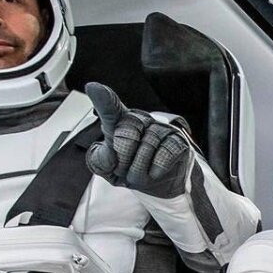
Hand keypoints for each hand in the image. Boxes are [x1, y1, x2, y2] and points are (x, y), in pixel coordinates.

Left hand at [87, 82, 193, 198]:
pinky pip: (166, 153)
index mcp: (119, 122)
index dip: (103, 99)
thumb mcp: (108, 168)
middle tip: (125, 170)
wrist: (160, 184)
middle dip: (123, 159)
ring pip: (147, 145)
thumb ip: (100, 160)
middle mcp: (141, 120)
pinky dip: (157, 168)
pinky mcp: (179, 141)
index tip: (93, 88)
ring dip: (140, 169)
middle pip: (127, 132)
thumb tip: (109, 154)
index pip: (110, 109)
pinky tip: (154, 173)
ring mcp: (162, 129)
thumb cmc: (131, 169)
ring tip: (140, 176)